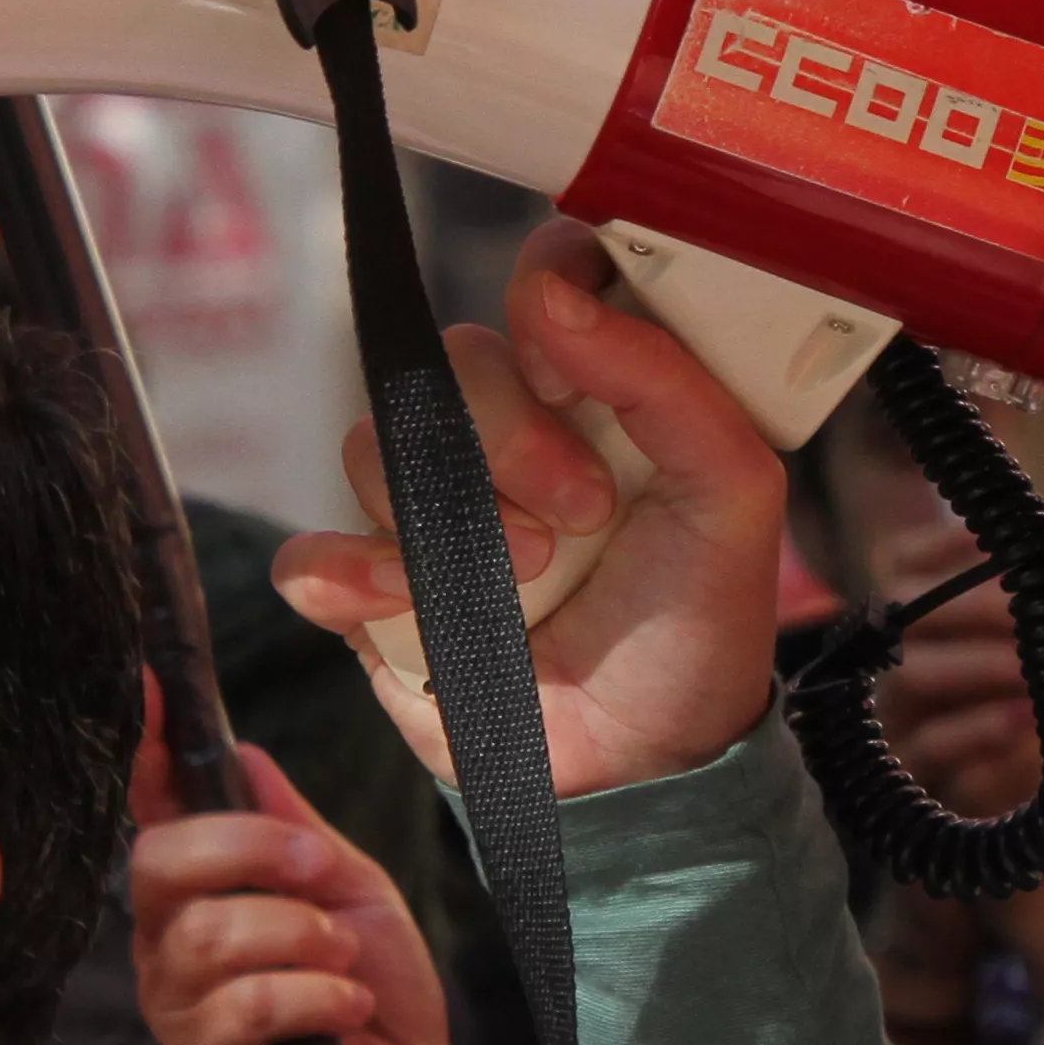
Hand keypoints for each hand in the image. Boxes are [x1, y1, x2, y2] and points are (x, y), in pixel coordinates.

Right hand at [126, 724, 475, 1044]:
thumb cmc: (377, 1003)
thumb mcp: (352, 892)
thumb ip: (294, 829)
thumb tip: (244, 751)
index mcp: (204, 892)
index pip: (155, 810)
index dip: (152, 750)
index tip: (156, 687)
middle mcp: (171, 944)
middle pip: (160, 861)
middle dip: (253, 851)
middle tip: (320, 874)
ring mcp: (179, 1009)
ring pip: (207, 936)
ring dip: (301, 939)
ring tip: (344, 966)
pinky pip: (241, 1008)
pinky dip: (314, 997)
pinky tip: (343, 1014)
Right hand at [271, 223, 790, 797]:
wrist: (648, 764)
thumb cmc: (695, 624)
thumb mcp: (732, 495)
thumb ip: (666, 380)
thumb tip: (553, 292)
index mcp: (595, 393)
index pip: (543, 280)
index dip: (544, 297)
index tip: (571, 363)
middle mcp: (504, 436)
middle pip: (450, 362)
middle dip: (511, 434)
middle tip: (582, 511)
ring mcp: (428, 511)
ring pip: (372, 444)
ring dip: (447, 512)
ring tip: (530, 575)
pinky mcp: (371, 593)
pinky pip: (311, 552)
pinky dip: (351, 574)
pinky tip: (412, 603)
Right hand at [877, 564, 1043, 820]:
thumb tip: (1038, 578)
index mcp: (924, 626)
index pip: (898, 561)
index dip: (938, 545)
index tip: (994, 545)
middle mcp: (895, 664)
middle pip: (901, 609)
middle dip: (975, 608)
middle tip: (1033, 622)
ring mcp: (893, 721)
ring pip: (911, 674)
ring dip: (981, 664)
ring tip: (1033, 675)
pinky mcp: (906, 780)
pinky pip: (927, 744)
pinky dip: (979, 727)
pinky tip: (1023, 720)